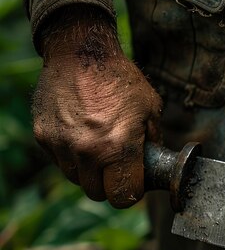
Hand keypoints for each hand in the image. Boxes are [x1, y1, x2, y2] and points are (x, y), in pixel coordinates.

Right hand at [33, 6, 161, 207]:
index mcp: (119, 147)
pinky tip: (81, 134)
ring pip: (77, 180)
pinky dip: (71, 156)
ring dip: (89, 172)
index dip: (132, 192)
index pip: (124, 196)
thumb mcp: (151, 109)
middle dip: (110, 184)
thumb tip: (155, 166)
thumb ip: (154, 143)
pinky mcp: (44, 138)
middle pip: (98, 193)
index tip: (135, 182)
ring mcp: (63, 146)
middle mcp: (88, 151)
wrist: (81, 53)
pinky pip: (60, 161)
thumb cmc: (120, 80)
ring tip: (99, 147)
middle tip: (118, 167)